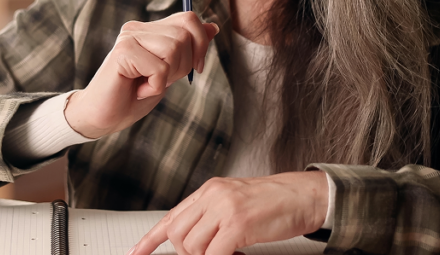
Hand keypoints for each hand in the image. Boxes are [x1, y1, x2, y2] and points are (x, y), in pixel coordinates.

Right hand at [65, 12, 218, 138]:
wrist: (103, 117)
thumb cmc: (134, 95)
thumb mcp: (170, 71)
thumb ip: (188, 48)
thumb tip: (213, 26)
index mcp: (150, 29)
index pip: (189, 19)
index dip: (201, 44)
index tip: (196, 67)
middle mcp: (138, 28)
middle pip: (184, 35)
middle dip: (182, 66)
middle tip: (159, 80)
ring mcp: (128, 38)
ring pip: (173, 49)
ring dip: (167, 77)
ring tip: (146, 84)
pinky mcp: (122, 53)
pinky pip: (159, 68)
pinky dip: (155, 87)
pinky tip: (138, 90)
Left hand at [129, 171, 328, 254]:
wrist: (304, 195)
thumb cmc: (274, 201)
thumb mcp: (235, 201)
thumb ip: (212, 215)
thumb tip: (192, 239)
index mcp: (210, 190)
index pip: (171, 216)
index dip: (150, 239)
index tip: (136, 253)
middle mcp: (213, 196)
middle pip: (178, 234)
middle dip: (187, 254)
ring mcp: (225, 208)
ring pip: (193, 247)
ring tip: (228, 253)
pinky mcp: (239, 223)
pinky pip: (214, 254)